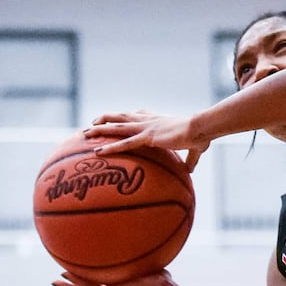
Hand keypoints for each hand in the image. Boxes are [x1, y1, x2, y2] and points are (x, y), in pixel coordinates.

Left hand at [85, 110, 208, 170]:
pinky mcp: (147, 137)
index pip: (136, 114)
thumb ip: (190, 159)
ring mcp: (145, 127)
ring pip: (116, 127)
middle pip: (120, 117)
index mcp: (157, 119)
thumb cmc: (201, 135)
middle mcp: (148, 120)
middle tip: (90, 125)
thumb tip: (189, 171)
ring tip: (84, 134)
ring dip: (99, 130)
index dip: (124, 116)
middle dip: (104, 119)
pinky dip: (110, 147)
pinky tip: (98, 152)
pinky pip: (124, 144)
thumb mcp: (195, 147)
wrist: (201, 128)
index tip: (113, 119)